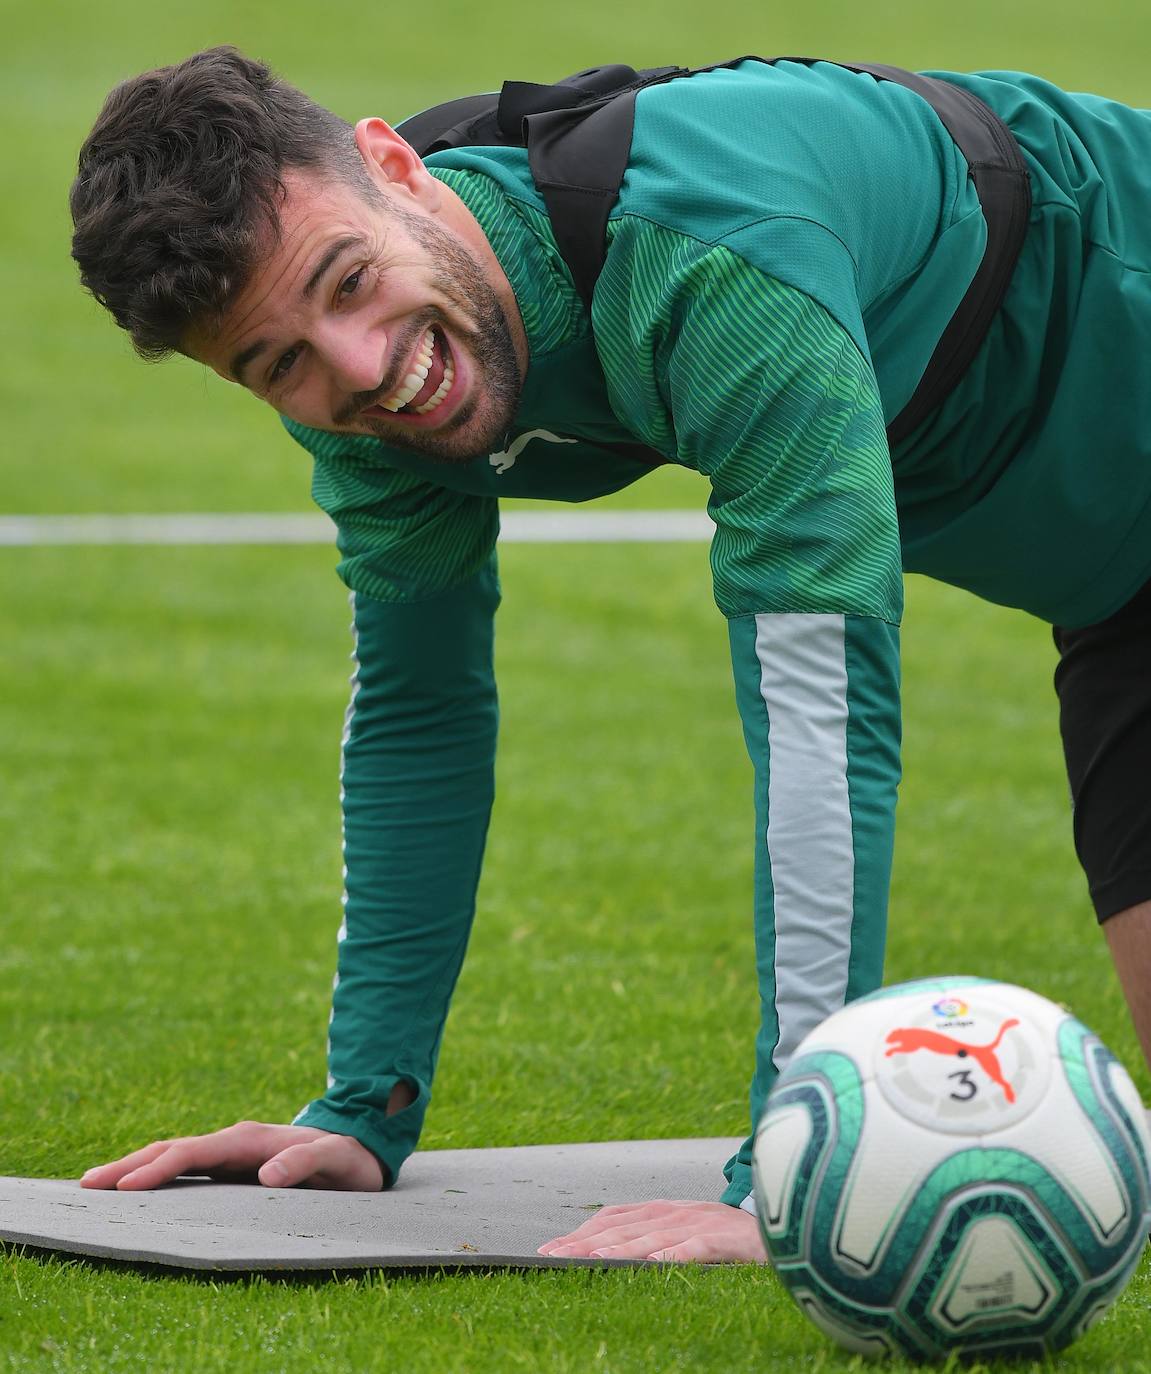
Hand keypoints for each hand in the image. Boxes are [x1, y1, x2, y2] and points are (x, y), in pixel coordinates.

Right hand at [78, 1120, 384, 1191]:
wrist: (362, 1142)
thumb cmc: (350, 1158)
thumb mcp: (338, 1160)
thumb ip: (306, 1163)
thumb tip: (267, 1174)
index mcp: (251, 1139)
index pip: (195, 1152)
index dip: (160, 1168)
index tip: (126, 1187)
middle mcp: (235, 1141)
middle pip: (173, 1149)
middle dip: (130, 1165)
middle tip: (88, 1183)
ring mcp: (231, 1150)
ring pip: (175, 1156)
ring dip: (137, 1167)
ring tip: (98, 1183)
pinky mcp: (232, 1162)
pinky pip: (187, 1167)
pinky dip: (157, 1173)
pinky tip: (137, 1187)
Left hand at [538, 1199, 766, 1262]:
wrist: (781, 1218)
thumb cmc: (723, 1232)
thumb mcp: (682, 1226)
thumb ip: (651, 1233)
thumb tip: (608, 1248)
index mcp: (661, 1209)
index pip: (611, 1218)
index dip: (580, 1233)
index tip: (549, 1249)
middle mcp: (672, 1212)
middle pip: (621, 1228)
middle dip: (584, 1243)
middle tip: (553, 1256)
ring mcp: (696, 1224)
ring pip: (650, 1237)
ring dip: (619, 1249)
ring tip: (592, 1260)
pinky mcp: (720, 1240)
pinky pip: (692, 1248)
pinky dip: (671, 1255)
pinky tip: (653, 1264)